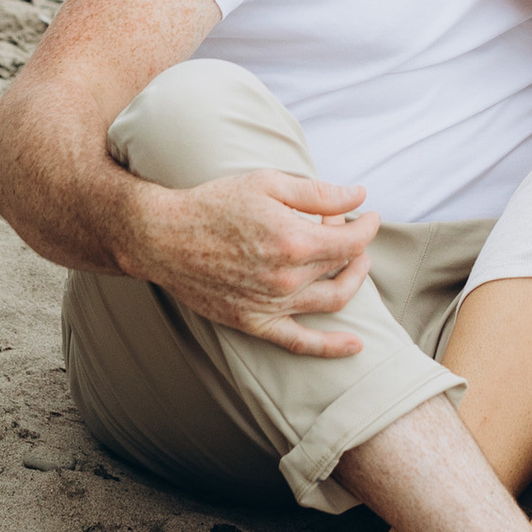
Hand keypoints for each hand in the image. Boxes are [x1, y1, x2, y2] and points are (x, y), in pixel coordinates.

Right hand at [126, 166, 380, 356]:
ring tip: (354, 265)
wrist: (163, 238)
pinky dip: (331, 347)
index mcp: (294, 240)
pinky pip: (301, 342)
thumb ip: (318, 193)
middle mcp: (287, 278)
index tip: (367, 214)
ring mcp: (272, 305)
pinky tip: (355, 345)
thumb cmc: (214, 204)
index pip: (352, 239)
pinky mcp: (255, 323)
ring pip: (333, 301)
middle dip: (356, 246)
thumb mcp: (268, 183)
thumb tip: (360, 196)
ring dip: (352, 282)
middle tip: (352, 231)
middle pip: (343, 266)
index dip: (366, 225)